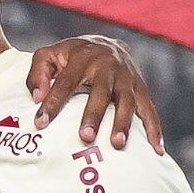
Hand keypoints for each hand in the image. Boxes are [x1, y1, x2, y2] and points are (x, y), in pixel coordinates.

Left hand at [25, 35, 164, 151]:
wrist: (106, 43)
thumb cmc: (70, 57)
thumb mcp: (48, 56)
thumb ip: (37, 74)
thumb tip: (37, 98)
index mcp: (83, 58)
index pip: (65, 82)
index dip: (53, 103)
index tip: (41, 123)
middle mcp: (108, 66)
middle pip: (101, 92)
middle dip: (94, 115)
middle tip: (86, 137)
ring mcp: (127, 77)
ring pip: (128, 101)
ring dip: (123, 123)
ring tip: (117, 144)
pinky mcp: (141, 87)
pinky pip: (149, 109)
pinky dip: (154, 128)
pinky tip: (156, 149)